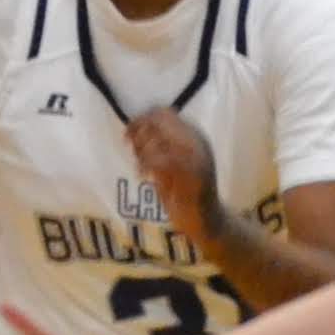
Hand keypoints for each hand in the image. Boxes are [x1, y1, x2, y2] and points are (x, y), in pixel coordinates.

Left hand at [125, 109, 220, 235]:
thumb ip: (160, 146)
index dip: (142, 118)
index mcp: (196, 136)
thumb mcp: (173, 163)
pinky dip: (145, 165)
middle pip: (159, 121)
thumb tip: (134, 129)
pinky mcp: (190, 174)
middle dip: (139, 131)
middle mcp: (197, 142)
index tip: (128, 133)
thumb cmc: (186, 194)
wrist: (207, 221)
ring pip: (158, 138)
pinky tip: (144, 175)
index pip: (165, 112)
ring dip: (142, 150)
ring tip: (141, 167)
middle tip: (130, 147)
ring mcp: (196, 157)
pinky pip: (159, 159)